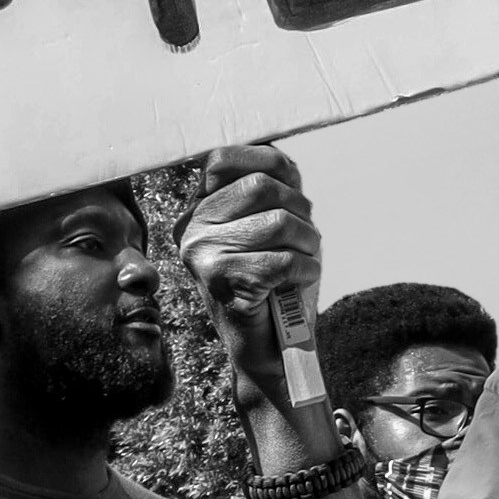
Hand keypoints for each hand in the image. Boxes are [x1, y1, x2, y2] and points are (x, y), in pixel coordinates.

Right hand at [181, 143, 324, 422]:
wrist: (269, 348)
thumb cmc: (276, 281)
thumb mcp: (271, 222)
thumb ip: (270, 186)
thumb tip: (277, 150)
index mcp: (197, 211)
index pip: (223, 158)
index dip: (267, 162)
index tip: (290, 187)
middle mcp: (191, 230)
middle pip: (262, 186)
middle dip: (300, 210)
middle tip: (304, 238)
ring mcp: (202, 257)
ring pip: (278, 222)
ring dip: (307, 243)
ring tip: (302, 262)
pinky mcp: (222, 282)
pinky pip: (284, 259)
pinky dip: (306, 269)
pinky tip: (298, 282)